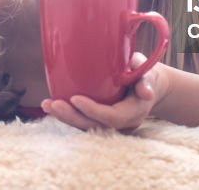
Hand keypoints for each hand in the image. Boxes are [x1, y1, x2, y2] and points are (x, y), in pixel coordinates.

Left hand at [42, 53, 170, 131]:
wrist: (152, 86)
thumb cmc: (148, 74)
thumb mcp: (150, 72)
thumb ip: (145, 77)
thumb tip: (145, 92)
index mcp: (134, 111)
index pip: (112, 117)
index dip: (93, 111)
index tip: (74, 98)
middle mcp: (122, 122)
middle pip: (95, 125)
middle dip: (72, 117)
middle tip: (53, 104)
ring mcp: (111, 123)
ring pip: (86, 125)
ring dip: (65, 117)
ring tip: (46, 105)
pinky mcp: (102, 120)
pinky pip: (84, 121)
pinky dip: (68, 114)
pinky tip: (50, 105)